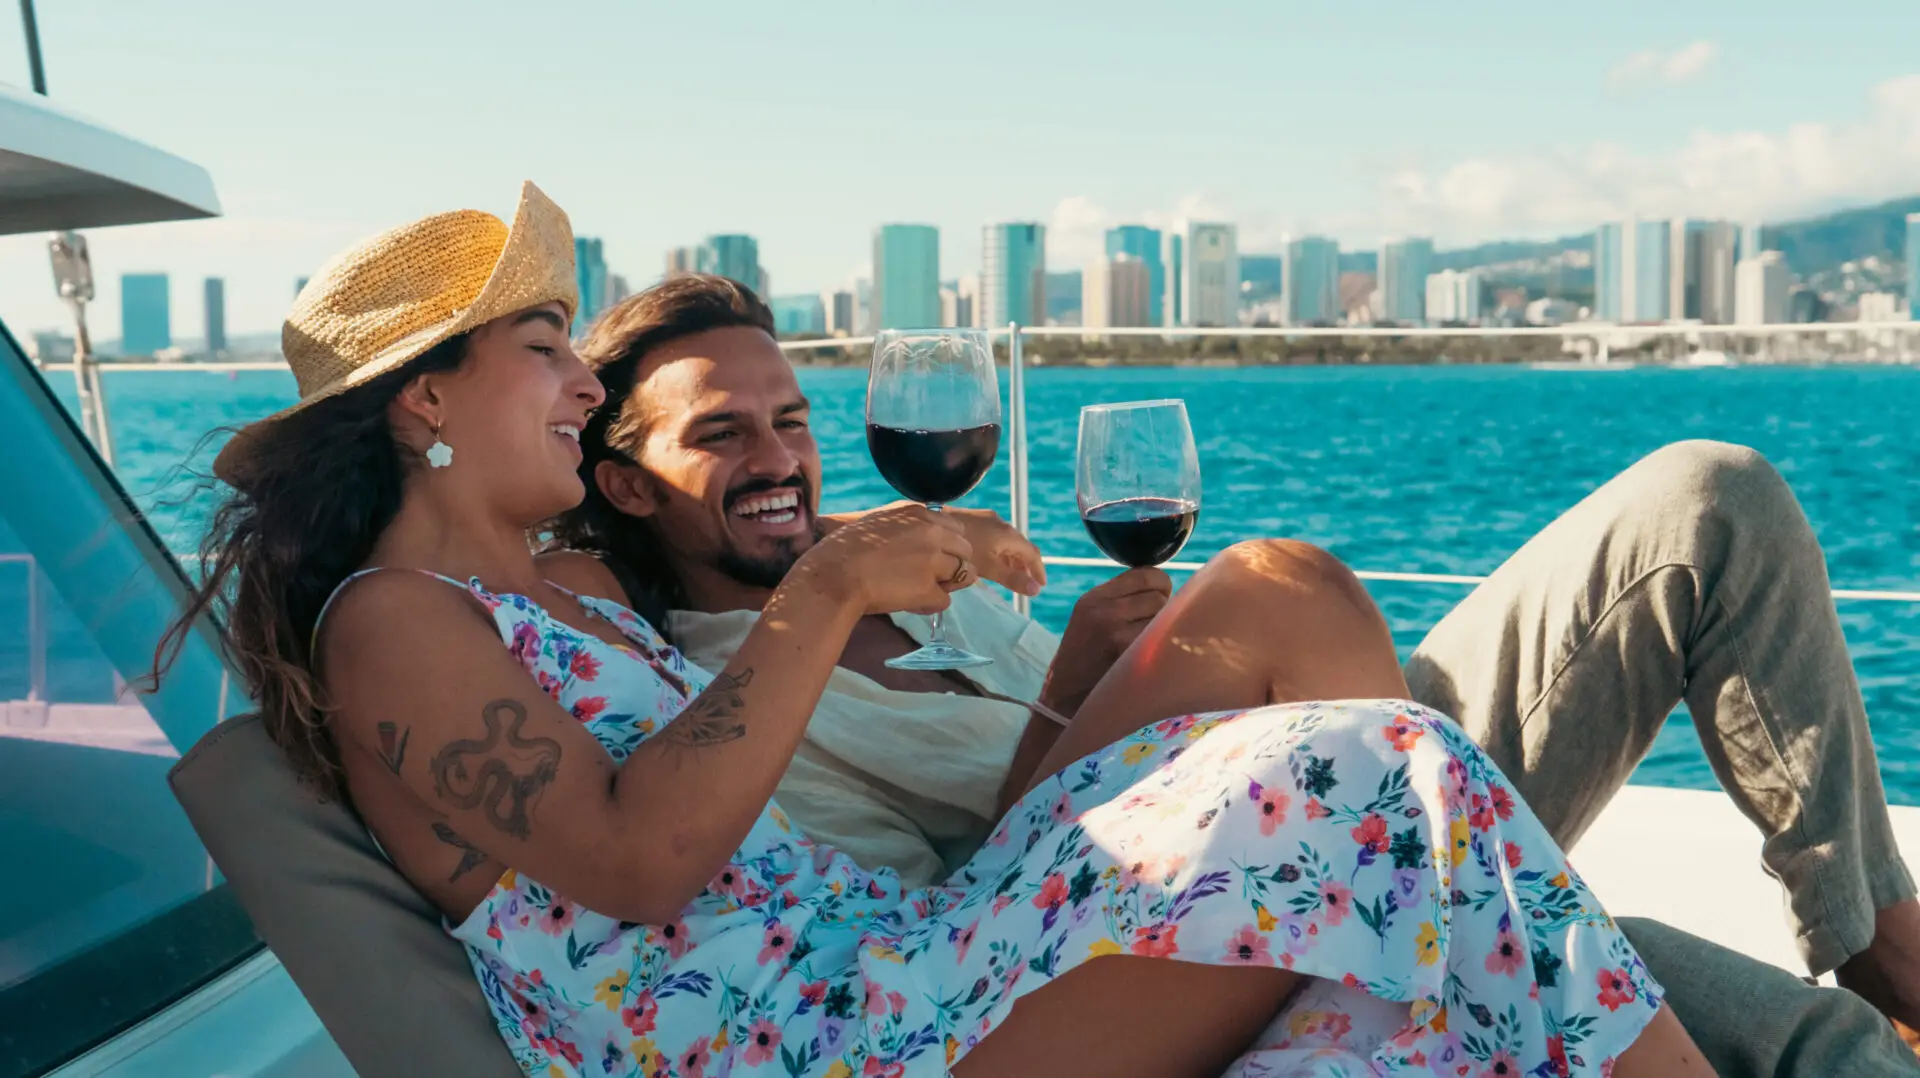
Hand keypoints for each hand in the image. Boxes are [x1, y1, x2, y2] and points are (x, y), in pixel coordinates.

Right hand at [822, 505, 1043, 595]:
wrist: (832, 574)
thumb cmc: (843, 550)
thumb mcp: (879, 522)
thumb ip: (906, 526)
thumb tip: (924, 541)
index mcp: (917, 512)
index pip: (956, 528)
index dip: (946, 546)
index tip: (930, 558)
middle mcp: (931, 531)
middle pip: (966, 550)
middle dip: (952, 566)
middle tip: (928, 578)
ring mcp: (932, 559)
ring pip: (965, 575)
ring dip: (946, 585)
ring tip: (919, 591)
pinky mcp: (928, 587)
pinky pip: (945, 601)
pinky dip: (929, 605)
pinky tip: (909, 603)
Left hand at [932, 506, 1045, 596]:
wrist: (931, 525)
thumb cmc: (962, 549)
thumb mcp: (988, 568)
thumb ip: (1012, 579)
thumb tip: (1036, 590)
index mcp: (1008, 534)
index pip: (1032, 553)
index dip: (1038, 570)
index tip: (1041, 585)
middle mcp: (1000, 522)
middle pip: (1020, 546)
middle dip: (1025, 565)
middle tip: (1026, 583)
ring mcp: (985, 519)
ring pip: (1006, 541)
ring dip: (1011, 558)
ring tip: (1009, 575)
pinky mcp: (972, 519)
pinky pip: (994, 537)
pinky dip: (999, 551)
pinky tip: (989, 561)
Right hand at [1038, 567, 1173, 717]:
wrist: (1064, 699)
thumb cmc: (1084, 660)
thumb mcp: (1089, 619)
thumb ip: (1120, 600)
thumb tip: (1166, 587)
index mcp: (1094, 598)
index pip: (1145, 573)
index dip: (1161, 584)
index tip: (1162, 597)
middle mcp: (1103, 610)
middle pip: (1159, 595)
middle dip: (1162, 610)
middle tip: (1150, 629)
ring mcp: (1115, 631)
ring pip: (1164, 616)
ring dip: (1163, 629)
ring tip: (1147, 645)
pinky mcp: (1127, 653)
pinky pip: (1161, 638)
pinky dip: (1161, 647)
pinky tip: (1148, 658)